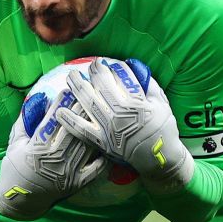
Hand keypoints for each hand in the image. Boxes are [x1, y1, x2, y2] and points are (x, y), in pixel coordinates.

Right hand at [0, 98, 104, 218]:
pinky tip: (108, 143)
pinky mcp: (76, 184)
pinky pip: (94, 169)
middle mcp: (54, 160)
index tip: (67, 90)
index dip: (60, 105)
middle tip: (89, 94)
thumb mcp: (15, 142)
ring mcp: (67, 173)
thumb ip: (25, 121)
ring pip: (85, 146)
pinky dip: (102, 157)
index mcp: (37, 149)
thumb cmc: (15, 168)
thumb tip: (37, 98)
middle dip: (80, 111)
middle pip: (72, 131)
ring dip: (93, 129)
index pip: (52, 122)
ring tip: (100, 112)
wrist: (20, 201)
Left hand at [56, 60, 192, 193]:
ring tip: (71, 77)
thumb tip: (134, 67)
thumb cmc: (162, 129)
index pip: (120, 77)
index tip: (104, 62)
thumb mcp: (161, 103)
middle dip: (93, 72)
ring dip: (77, 88)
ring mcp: (108, 128)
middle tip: (88, 65)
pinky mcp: (101, 141)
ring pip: (88, 103)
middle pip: (101, 86)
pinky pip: (81, 130)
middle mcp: (119, 114)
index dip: (110, 67)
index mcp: (135, 103)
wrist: (158, 158)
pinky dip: (70, 121)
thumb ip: (149, 84)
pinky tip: (60, 111)